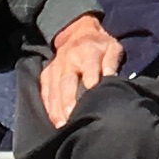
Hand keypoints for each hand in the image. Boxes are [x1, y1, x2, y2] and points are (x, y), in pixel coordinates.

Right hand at [39, 11, 123, 128]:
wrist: (77, 32)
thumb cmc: (99, 45)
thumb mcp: (112, 47)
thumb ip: (112, 61)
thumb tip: (111, 76)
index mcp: (87, 52)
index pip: (88, 68)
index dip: (90, 81)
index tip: (92, 95)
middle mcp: (68, 61)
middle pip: (67, 82)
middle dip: (68, 101)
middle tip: (72, 119)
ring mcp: (55, 69)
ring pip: (54, 90)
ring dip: (57, 109)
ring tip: (62, 126)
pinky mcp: (46, 75)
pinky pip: (46, 92)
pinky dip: (49, 107)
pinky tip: (55, 121)